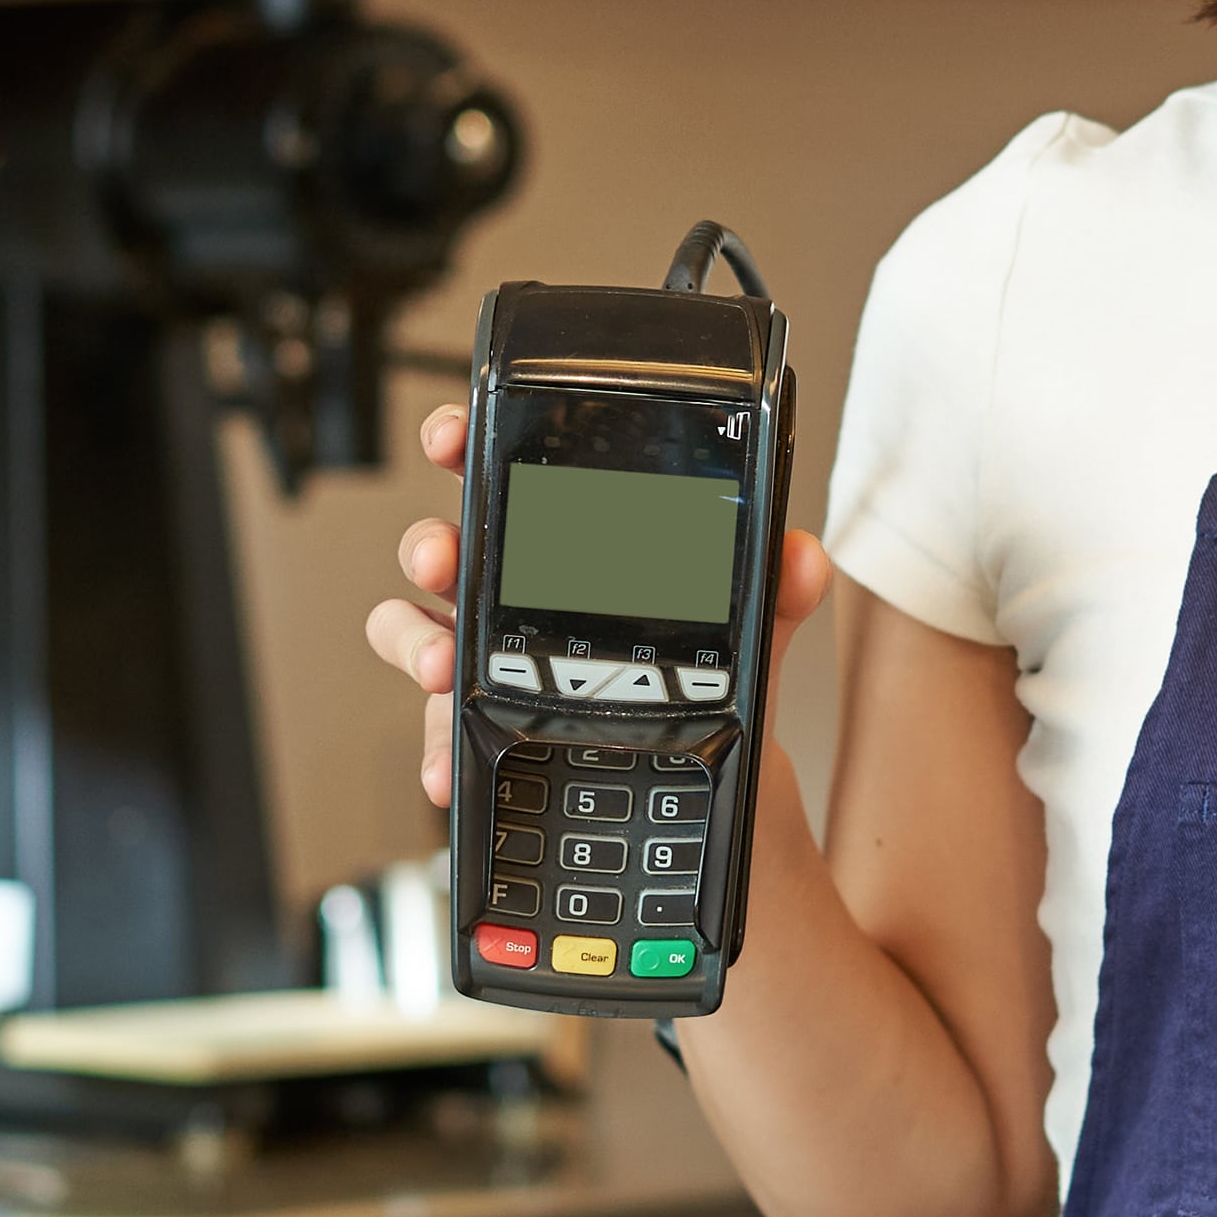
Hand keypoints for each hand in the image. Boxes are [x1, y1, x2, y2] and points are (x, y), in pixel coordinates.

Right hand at [348, 401, 831, 809]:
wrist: (699, 782)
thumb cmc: (701, 684)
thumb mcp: (744, 631)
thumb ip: (774, 590)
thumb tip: (802, 557)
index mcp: (566, 546)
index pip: (504, 477)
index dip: (463, 444)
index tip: (451, 434)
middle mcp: (513, 597)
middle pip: (443, 550)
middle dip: (431, 545)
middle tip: (446, 558)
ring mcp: (484, 662)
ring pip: (413, 631)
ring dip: (418, 641)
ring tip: (447, 666)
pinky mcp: (478, 730)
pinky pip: (437, 732)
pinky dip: (438, 749)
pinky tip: (453, 762)